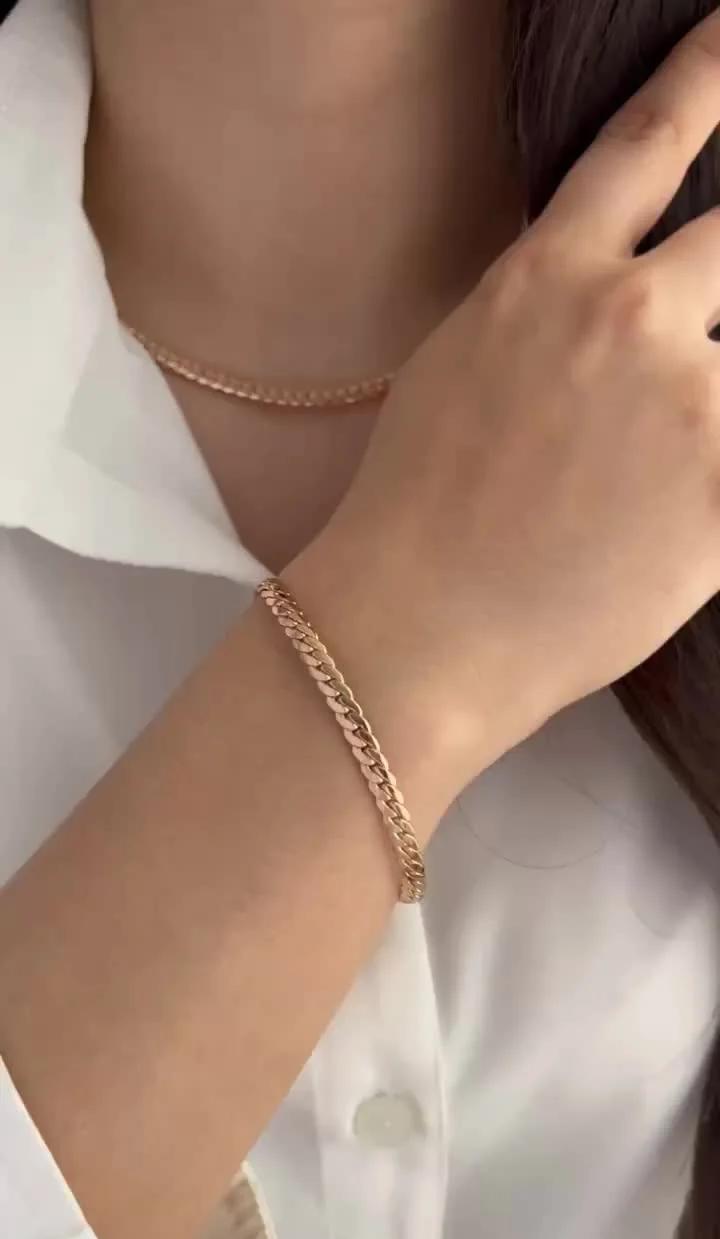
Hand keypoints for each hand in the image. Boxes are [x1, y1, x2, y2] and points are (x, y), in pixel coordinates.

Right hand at [288, 9, 719, 797]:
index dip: (706, 76)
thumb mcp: (461, 371)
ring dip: (712, 394)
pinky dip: (718, 473)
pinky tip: (676, 512)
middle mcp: (630, 320)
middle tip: (710, 304)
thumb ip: (546, 315)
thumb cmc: (415, 512)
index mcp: (548, 282)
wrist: (418, 631)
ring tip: (649, 460)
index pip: (647, 143)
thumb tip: (606, 294)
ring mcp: (693, 405)